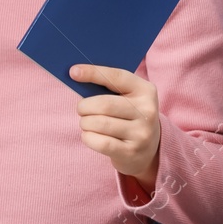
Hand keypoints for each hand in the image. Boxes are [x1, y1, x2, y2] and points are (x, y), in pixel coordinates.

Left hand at [71, 65, 160, 188]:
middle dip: (84, 106)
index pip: (116, 77)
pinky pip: (100, 143)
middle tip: (81, 109)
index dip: (93, 73)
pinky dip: (88, 137)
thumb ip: (109, 88)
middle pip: (104, 104)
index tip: (73, 72)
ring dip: (85, 122)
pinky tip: (89, 135)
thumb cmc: (129, 116)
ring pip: (100, 124)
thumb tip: (77, 76)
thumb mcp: (129, 98)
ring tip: (86, 123)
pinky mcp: (131, 152)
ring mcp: (141, 133)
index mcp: (146, 90)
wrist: (148, 149)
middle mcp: (147, 111)